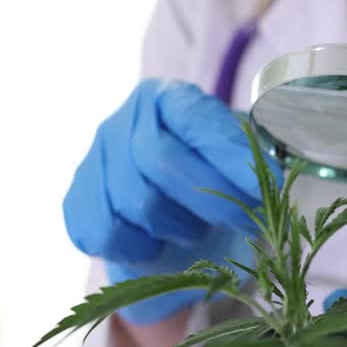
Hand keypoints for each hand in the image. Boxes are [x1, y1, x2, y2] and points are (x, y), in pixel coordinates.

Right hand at [63, 79, 269, 323]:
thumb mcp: (240, 162)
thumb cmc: (215, 181)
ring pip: (136, 202)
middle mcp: (123, 120)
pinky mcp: (77, 199)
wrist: (173, 217)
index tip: (268, 186)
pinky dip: (139, 248)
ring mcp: (93, 158)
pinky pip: (105, 233)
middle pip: (160, 160)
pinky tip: (157, 243)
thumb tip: (269, 180)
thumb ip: (250, 163)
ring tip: (196, 228)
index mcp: (167, 97)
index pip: (196, 120)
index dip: (231, 155)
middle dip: (211, 198)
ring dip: (178, 226)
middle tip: (245, 221)